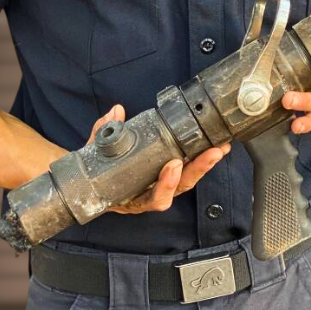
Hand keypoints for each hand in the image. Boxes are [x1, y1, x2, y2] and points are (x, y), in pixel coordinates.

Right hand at [87, 104, 230, 213]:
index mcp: (132, 198)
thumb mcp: (93, 153)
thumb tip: (116, 111)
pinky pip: (186, 173)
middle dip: (197, 170)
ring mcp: (160, 186)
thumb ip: (103, 132)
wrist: (91, 180)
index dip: (166, 184)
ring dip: (204, 165)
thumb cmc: (96, 171)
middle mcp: (149, 196)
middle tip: (212, 152)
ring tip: (219, 148)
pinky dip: (199, 161)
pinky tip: (213, 148)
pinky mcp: (168, 177)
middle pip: (179, 188)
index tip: (173, 165)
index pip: (154, 198)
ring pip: (186, 181)